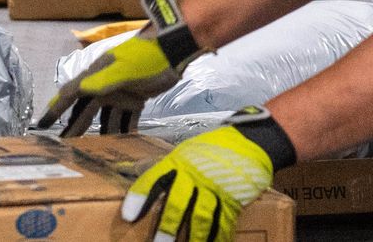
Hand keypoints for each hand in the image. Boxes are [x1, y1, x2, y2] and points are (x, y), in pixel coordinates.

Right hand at [37, 0, 202, 136]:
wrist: (173, 49)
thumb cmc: (146, 57)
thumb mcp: (125, 68)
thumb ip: (104, 79)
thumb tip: (80, 90)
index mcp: (96, 76)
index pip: (71, 94)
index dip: (56, 109)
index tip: (43, 125)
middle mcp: (103, 85)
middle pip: (86, 110)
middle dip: (76, 127)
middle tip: (66, 147)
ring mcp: (120, 93)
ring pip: (106, 117)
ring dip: (101, 133)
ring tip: (95, 153)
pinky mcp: (137, 98)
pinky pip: (127, 118)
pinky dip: (126, 130)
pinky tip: (125, 145)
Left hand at [121, 106, 296, 241]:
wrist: (249, 143)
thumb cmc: (208, 150)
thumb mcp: (181, 153)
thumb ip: (159, 167)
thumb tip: (127, 168)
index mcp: (177, 162)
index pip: (153, 180)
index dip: (140, 198)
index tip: (128, 216)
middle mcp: (195, 176)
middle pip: (178, 202)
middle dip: (168, 225)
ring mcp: (216, 188)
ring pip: (201, 216)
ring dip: (192, 236)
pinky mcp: (234, 200)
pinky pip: (223, 221)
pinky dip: (218, 237)